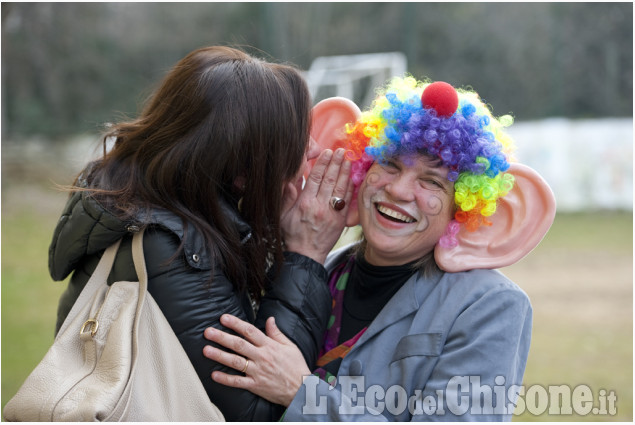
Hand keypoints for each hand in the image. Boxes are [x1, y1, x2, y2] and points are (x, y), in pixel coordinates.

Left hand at [203, 314, 310, 406]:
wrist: (301, 389)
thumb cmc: (296, 367)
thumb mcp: (290, 346)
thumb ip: (277, 333)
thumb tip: (270, 319)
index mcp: (269, 346)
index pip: (250, 331)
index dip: (236, 323)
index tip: (224, 318)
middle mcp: (261, 357)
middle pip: (239, 344)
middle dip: (222, 337)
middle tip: (208, 332)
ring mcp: (257, 371)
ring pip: (235, 362)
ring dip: (219, 355)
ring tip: (206, 350)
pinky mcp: (255, 385)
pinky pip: (238, 382)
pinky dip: (225, 379)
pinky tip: (214, 374)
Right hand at [281, 148, 352, 263]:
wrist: (306, 256)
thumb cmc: (292, 235)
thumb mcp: (283, 216)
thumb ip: (287, 197)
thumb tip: (291, 179)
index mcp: (305, 203)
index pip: (315, 178)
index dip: (322, 163)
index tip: (327, 152)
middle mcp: (320, 206)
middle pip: (329, 180)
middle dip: (336, 163)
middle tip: (341, 151)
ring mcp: (332, 213)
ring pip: (340, 188)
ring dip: (345, 172)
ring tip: (349, 159)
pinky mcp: (340, 220)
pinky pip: (347, 201)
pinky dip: (350, 188)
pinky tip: (352, 178)